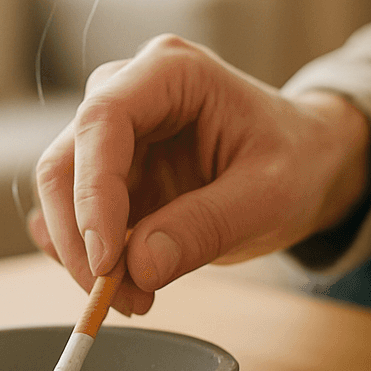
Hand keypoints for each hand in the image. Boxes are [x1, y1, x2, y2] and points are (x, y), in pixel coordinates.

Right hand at [29, 35, 370, 314]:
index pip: (103, 119)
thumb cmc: (296, 158)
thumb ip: (207, 225)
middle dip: (80, 235)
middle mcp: (130, 92)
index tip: (106, 260)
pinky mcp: (112, 173)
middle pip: (67, 158)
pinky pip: (75, 214)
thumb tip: (138, 267)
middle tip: (113, 296)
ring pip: (63, 193)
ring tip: (134, 299)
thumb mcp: (271, 195)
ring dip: (83, 254)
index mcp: (171, 71)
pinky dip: (86, 254)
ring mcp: (116, 133)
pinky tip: (119, 284)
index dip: (92, 191)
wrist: (307, 160)